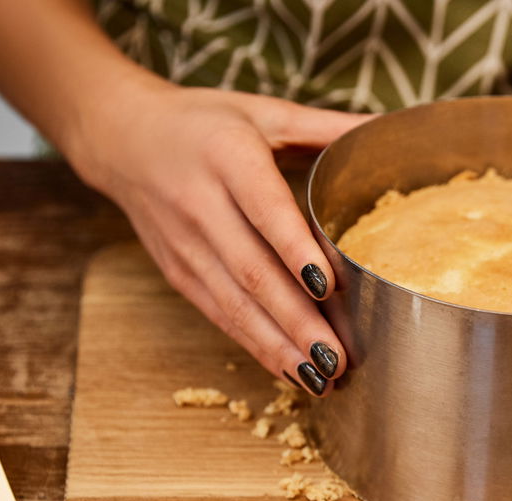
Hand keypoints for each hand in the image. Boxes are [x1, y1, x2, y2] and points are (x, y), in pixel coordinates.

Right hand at [62, 81, 371, 393]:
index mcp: (228, 157)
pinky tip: (290, 370)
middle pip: (252, 271)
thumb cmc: (205, 122)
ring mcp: (185, 245)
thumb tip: (389, 128)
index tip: (331, 287)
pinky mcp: (177, 272)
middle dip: (297, 321)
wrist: (122, 136)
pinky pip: (220, 315)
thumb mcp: (265, 112)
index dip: (296, 251)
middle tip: (340, 356)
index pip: (266, 211)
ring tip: (322, 377)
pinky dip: (256, 346)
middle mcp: (201, 204)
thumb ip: (327, 126)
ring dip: (279, 347)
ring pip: (235, 304)